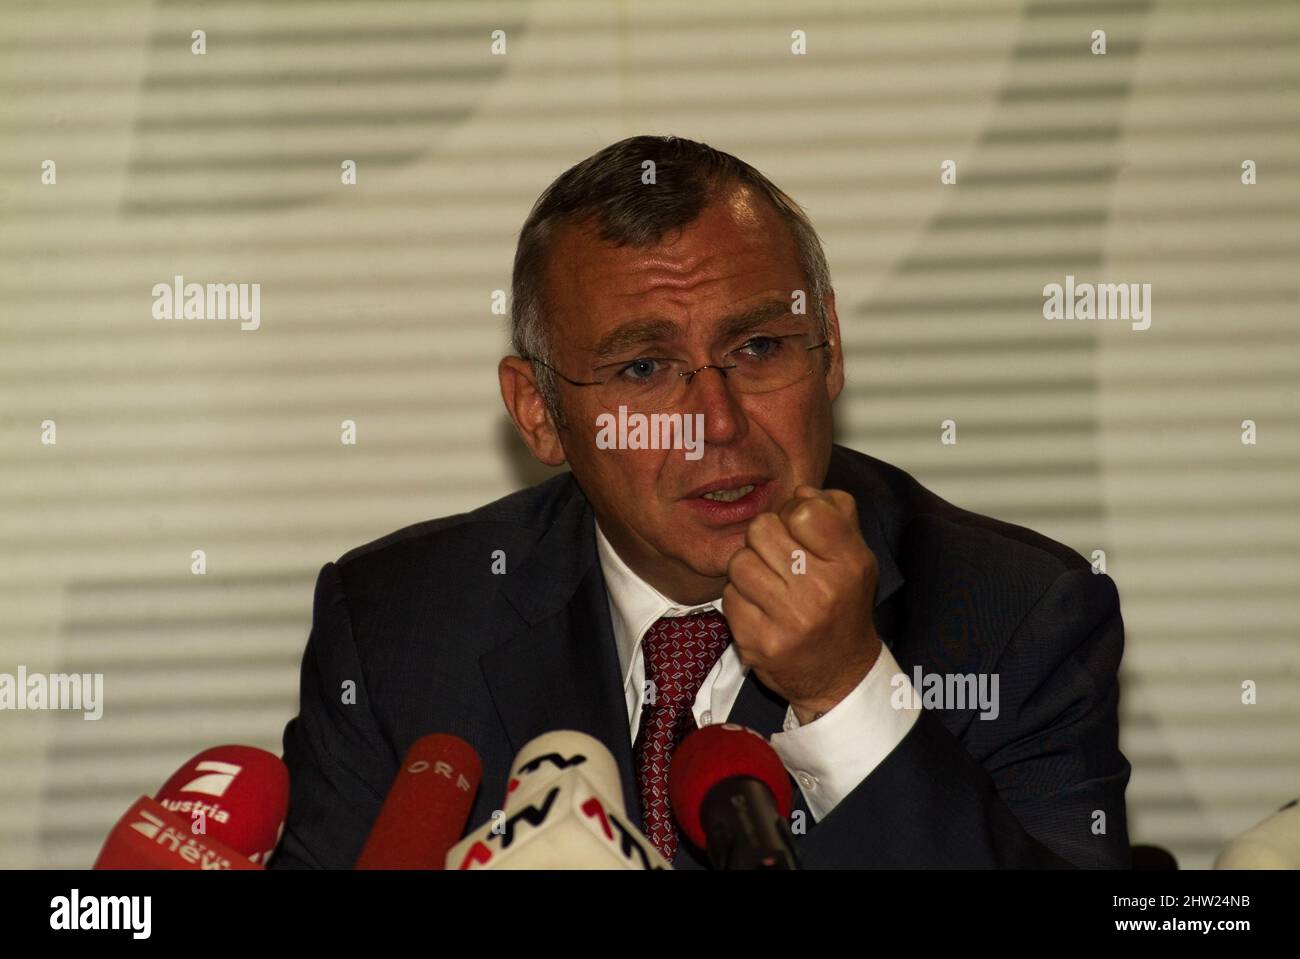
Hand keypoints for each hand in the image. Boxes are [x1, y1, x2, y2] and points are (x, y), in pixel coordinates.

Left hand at [723, 486, 881, 724]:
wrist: (839, 675)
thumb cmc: (843, 604)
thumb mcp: (856, 555)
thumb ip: (835, 512)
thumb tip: (801, 489)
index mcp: (850, 563)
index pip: (804, 510)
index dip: (794, 514)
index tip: (799, 532)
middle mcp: (822, 591)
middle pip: (762, 529)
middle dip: (765, 539)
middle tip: (778, 559)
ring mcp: (790, 620)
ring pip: (739, 561)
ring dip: (748, 569)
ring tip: (768, 585)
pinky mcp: (760, 643)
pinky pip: (729, 596)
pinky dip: (740, 599)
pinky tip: (761, 611)